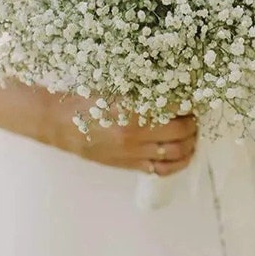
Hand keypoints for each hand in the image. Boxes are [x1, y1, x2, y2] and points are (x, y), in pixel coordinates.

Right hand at [44, 94, 197, 174]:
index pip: (175, 108)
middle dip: (193, 123)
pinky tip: (184, 154)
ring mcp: (133, 153)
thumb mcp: (116, 87)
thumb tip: (172, 86)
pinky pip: (161, 169)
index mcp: (133, 110)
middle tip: (194, 115)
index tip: (193, 98)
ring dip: (190, 143)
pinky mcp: (128, 165)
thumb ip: (143, 90)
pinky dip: (178, 163)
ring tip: (192, 134)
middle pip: (180, 132)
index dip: (188, 103)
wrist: (60, 123)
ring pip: (175, 153)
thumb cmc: (87, 100)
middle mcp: (135, 134)